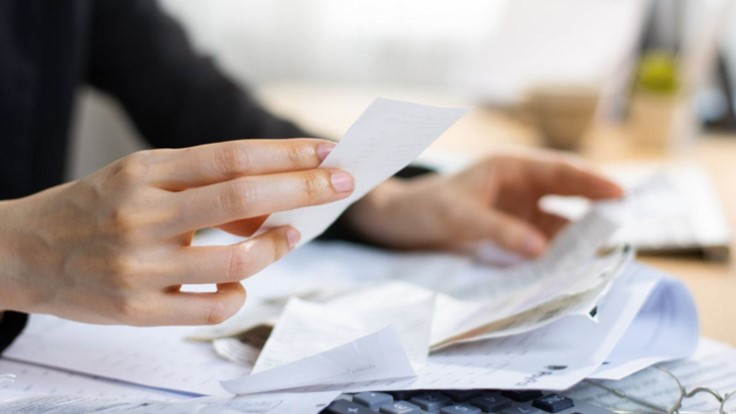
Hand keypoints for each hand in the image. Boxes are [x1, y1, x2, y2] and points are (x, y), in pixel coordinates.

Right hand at [0, 139, 352, 324]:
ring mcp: (139, 266)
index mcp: (144, 172)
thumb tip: (273, 202)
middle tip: (342, 184)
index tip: (327, 152)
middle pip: (242, 197)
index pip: (230, 156)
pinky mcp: (135, 310)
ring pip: (234, 261)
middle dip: (304, 189)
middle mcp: (142, 214)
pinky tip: (239, 285)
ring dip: (276, 247)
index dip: (285, 154)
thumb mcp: (139, 179)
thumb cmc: (93, 210)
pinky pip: (211, 308)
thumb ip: (201, 187)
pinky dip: (238, 295)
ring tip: (292, 235)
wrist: (21, 252)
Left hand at [345, 152, 621, 256]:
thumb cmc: (424, 208)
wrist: (398, 224)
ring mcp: (517, 209)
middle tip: (624, 226)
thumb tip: (542, 250)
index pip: (559, 170)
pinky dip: (556, 252)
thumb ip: (500, 231)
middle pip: (567, 194)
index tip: (620, 195)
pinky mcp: (511, 231)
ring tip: (601, 255)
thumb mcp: (460, 217)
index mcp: (510, 167)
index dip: (592, 182)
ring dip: (577, 237)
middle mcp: (520, 185)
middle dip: (595, 207)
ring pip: (557, 221)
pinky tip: (569, 267)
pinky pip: (541, 240)